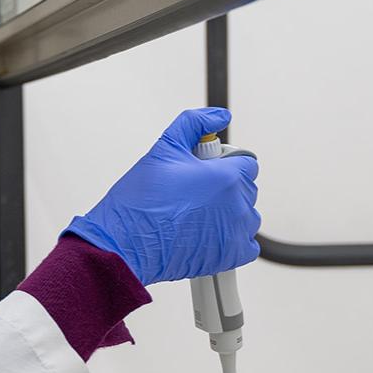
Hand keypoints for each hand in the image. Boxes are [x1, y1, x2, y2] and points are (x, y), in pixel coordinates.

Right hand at [65, 107, 259, 285]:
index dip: (225, 162)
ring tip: (197, 214)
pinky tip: (207, 234)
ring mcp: (235, 232)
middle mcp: (237, 204)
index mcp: (226, 176)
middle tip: (192, 192)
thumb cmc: (140, 201)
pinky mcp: (230, 256)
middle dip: (225, 187)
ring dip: (230, 212)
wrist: (125, 243)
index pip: (247, 162)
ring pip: (247, 215)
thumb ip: (195, 123)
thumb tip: (220, 116)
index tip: (204, 169)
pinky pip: (246, 244)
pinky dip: (232, 239)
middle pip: (246, 188)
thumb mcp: (164, 148)